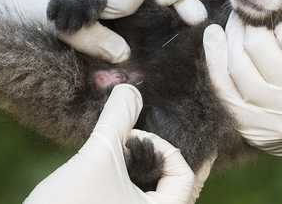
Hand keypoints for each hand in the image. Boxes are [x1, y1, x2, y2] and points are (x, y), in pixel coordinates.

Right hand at [24, 84, 206, 203]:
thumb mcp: (98, 157)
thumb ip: (117, 120)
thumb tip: (129, 89)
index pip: (183, 172)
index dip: (159, 146)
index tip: (128, 140)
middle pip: (171, 179)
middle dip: (152, 154)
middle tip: (129, 140)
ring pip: (151, 187)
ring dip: (137, 165)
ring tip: (115, 151)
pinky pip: (134, 195)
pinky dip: (127, 177)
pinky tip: (107, 163)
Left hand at [203, 14, 281, 201]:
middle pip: (258, 46)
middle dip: (252, 21)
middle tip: (254, 11)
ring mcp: (273, 119)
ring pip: (237, 64)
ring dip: (232, 34)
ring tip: (237, 21)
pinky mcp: (251, 129)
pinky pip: (223, 89)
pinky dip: (214, 59)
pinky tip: (214, 37)